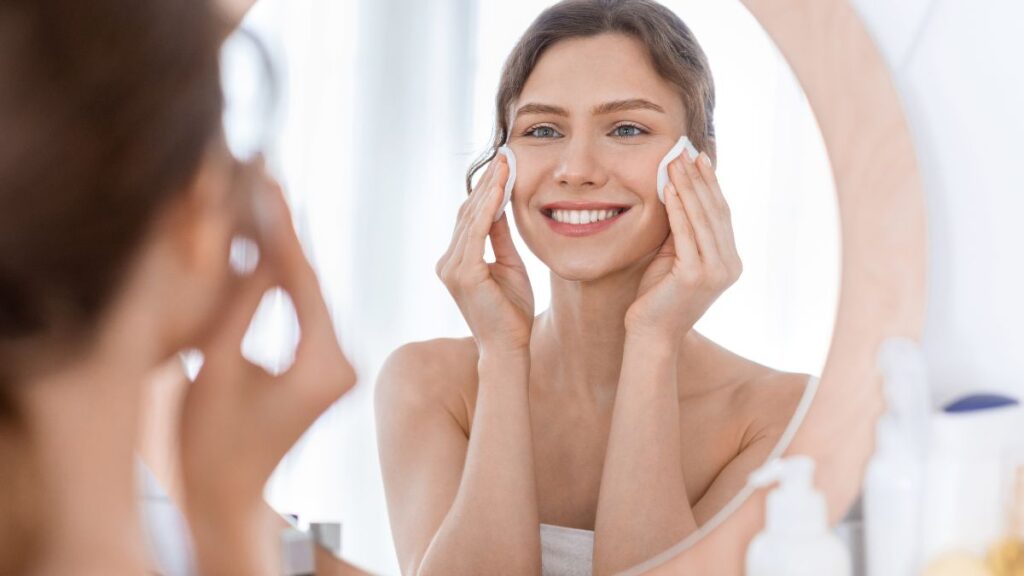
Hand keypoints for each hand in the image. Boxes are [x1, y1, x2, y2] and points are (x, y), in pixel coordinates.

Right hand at [178, 175, 355, 570]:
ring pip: (310, 294)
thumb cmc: (212, 445)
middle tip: (268, 178)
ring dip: (286, 250)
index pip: (304, 283)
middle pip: (313, 284)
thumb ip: (242, 306)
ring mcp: (336, 367)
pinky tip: (271, 244)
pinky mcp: (324, 368)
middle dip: (286, 232)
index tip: (266, 186)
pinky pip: (305, 311)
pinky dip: (286, 279)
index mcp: (325, 367)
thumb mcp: (219, 367)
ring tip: (266, 198)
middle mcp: (342, 365)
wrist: (225, 498)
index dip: (281, 232)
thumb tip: (260, 249)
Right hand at [436, 153, 533, 352]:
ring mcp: (452, 268)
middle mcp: (448, 262)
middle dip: (488, 183)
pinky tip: (501, 189)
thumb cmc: (511, 313)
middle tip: (505, 155)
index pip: (469, 218)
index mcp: (456, 262)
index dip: (486, 191)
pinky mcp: (463, 273)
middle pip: (467, 213)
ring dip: (490, 188)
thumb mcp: (509, 266)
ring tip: (506, 164)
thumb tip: (501, 208)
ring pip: (470, 218)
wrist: (509, 347)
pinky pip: (476, 232)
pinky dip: (488, 208)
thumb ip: (501, 238)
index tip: (504, 167)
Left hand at [625, 151, 741, 343]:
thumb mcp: (675, 257)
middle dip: (700, 179)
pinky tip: (670, 189)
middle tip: (687, 151)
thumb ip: (683, 231)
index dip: (710, 185)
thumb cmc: (657, 297)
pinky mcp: (695, 276)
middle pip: (715, 212)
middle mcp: (729, 266)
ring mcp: (715, 272)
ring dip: (689, 187)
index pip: (721, 215)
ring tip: (677, 163)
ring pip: (702, 219)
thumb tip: (680, 191)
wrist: (651, 334)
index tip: (699, 159)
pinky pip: (686, 234)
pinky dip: (679, 209)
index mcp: (729, 262)